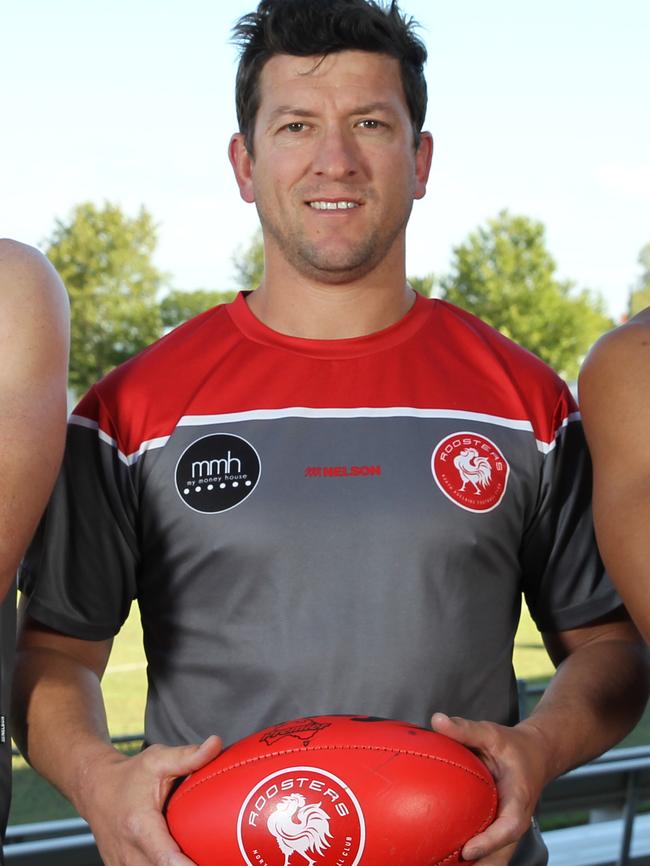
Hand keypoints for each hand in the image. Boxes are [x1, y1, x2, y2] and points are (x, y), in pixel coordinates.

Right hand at [78, 735, 222, 865]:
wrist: (95, 789)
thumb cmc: (129, 775)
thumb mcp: (157, 760)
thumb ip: (188, 756)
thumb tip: (215, 744)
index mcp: (140, 826)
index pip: (165, 858)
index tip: (208, 863)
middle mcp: (129, 853)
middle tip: (214, 856)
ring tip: (198, 856)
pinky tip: (179, 860)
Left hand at [431, 713, 548, 865]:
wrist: (537, 754)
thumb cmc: (513, 745)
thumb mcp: (492, 732)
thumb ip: (465, 728)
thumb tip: (437, 720)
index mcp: (518, 798)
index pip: (509, 826)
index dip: (490, 842)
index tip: (468, 851)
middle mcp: (516, 818)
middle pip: (503, 854)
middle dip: (483, 865)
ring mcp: (510, 826)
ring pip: (498, 857)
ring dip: (478, 865)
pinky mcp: (501, 828)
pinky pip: (490, 849)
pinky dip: (475, 857)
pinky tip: (447, 858)